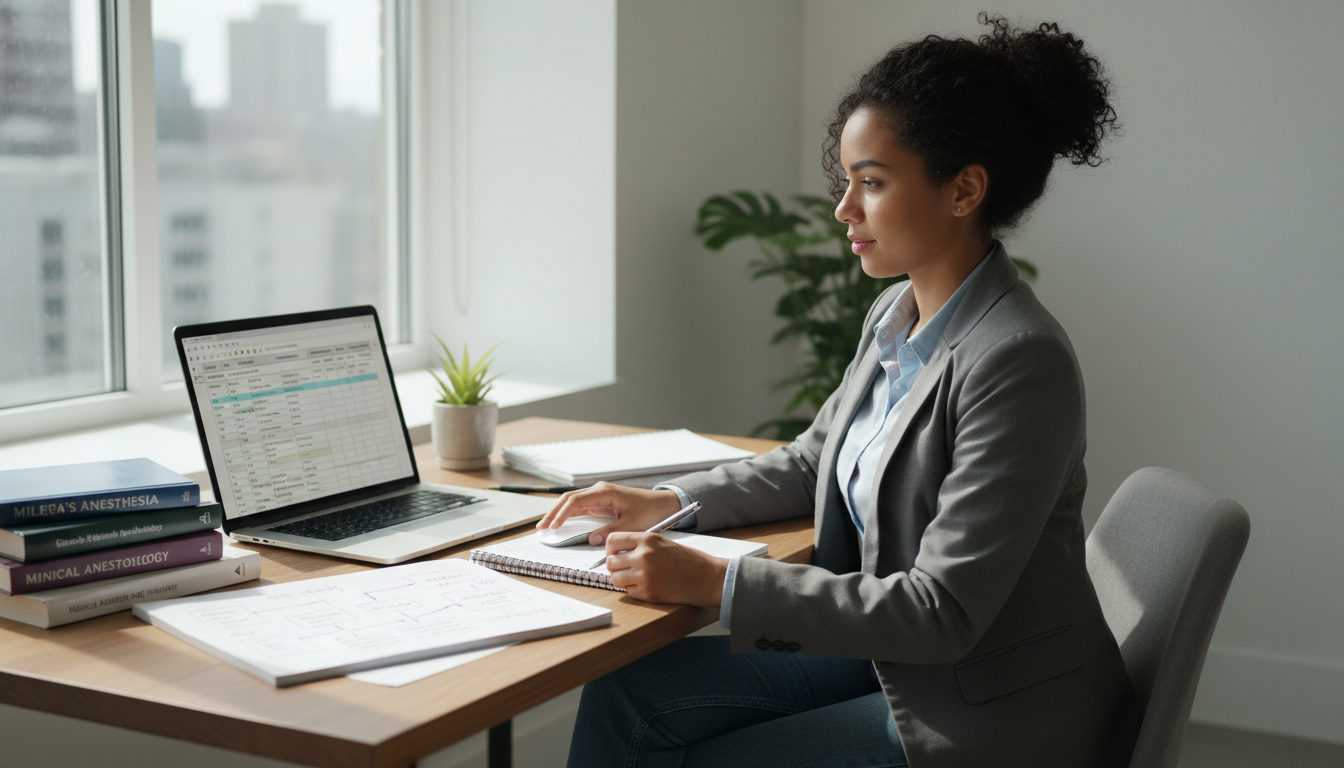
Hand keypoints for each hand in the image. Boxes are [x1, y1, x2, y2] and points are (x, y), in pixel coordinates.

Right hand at [536, 482, 681, 544]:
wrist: (664, 504)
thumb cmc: (650, 512)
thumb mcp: (631, 525)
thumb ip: (609, 532)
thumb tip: (591, 539)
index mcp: (605, 492)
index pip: (576, 501)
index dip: (561, 514)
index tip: (553, 527)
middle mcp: (599, 491)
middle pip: (569, 499)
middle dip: (553, 512)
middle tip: (541, 528)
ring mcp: (599, 495)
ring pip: (572, 502)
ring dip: (558, 513)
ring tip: (545, 526)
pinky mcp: (601, 502)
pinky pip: (580, 507)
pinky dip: (568, 514)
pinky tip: (559, 523)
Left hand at [604, 532, 727, 605]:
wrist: (706, 578)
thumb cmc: (687, 560)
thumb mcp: (662, 543)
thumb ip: (640, 545)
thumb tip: (616, 552)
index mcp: (647, 540)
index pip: (612, 540)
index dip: (611, 548)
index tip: (615, 553)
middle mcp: (643, 556)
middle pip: (610, 562)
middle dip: (616, 566)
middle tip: (626, 568)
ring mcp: (644, 576)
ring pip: (615, 579)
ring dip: (622, 579)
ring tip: (636, 577)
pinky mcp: (648, 593)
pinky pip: (628, 592)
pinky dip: (634, 590)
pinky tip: (648, 585)